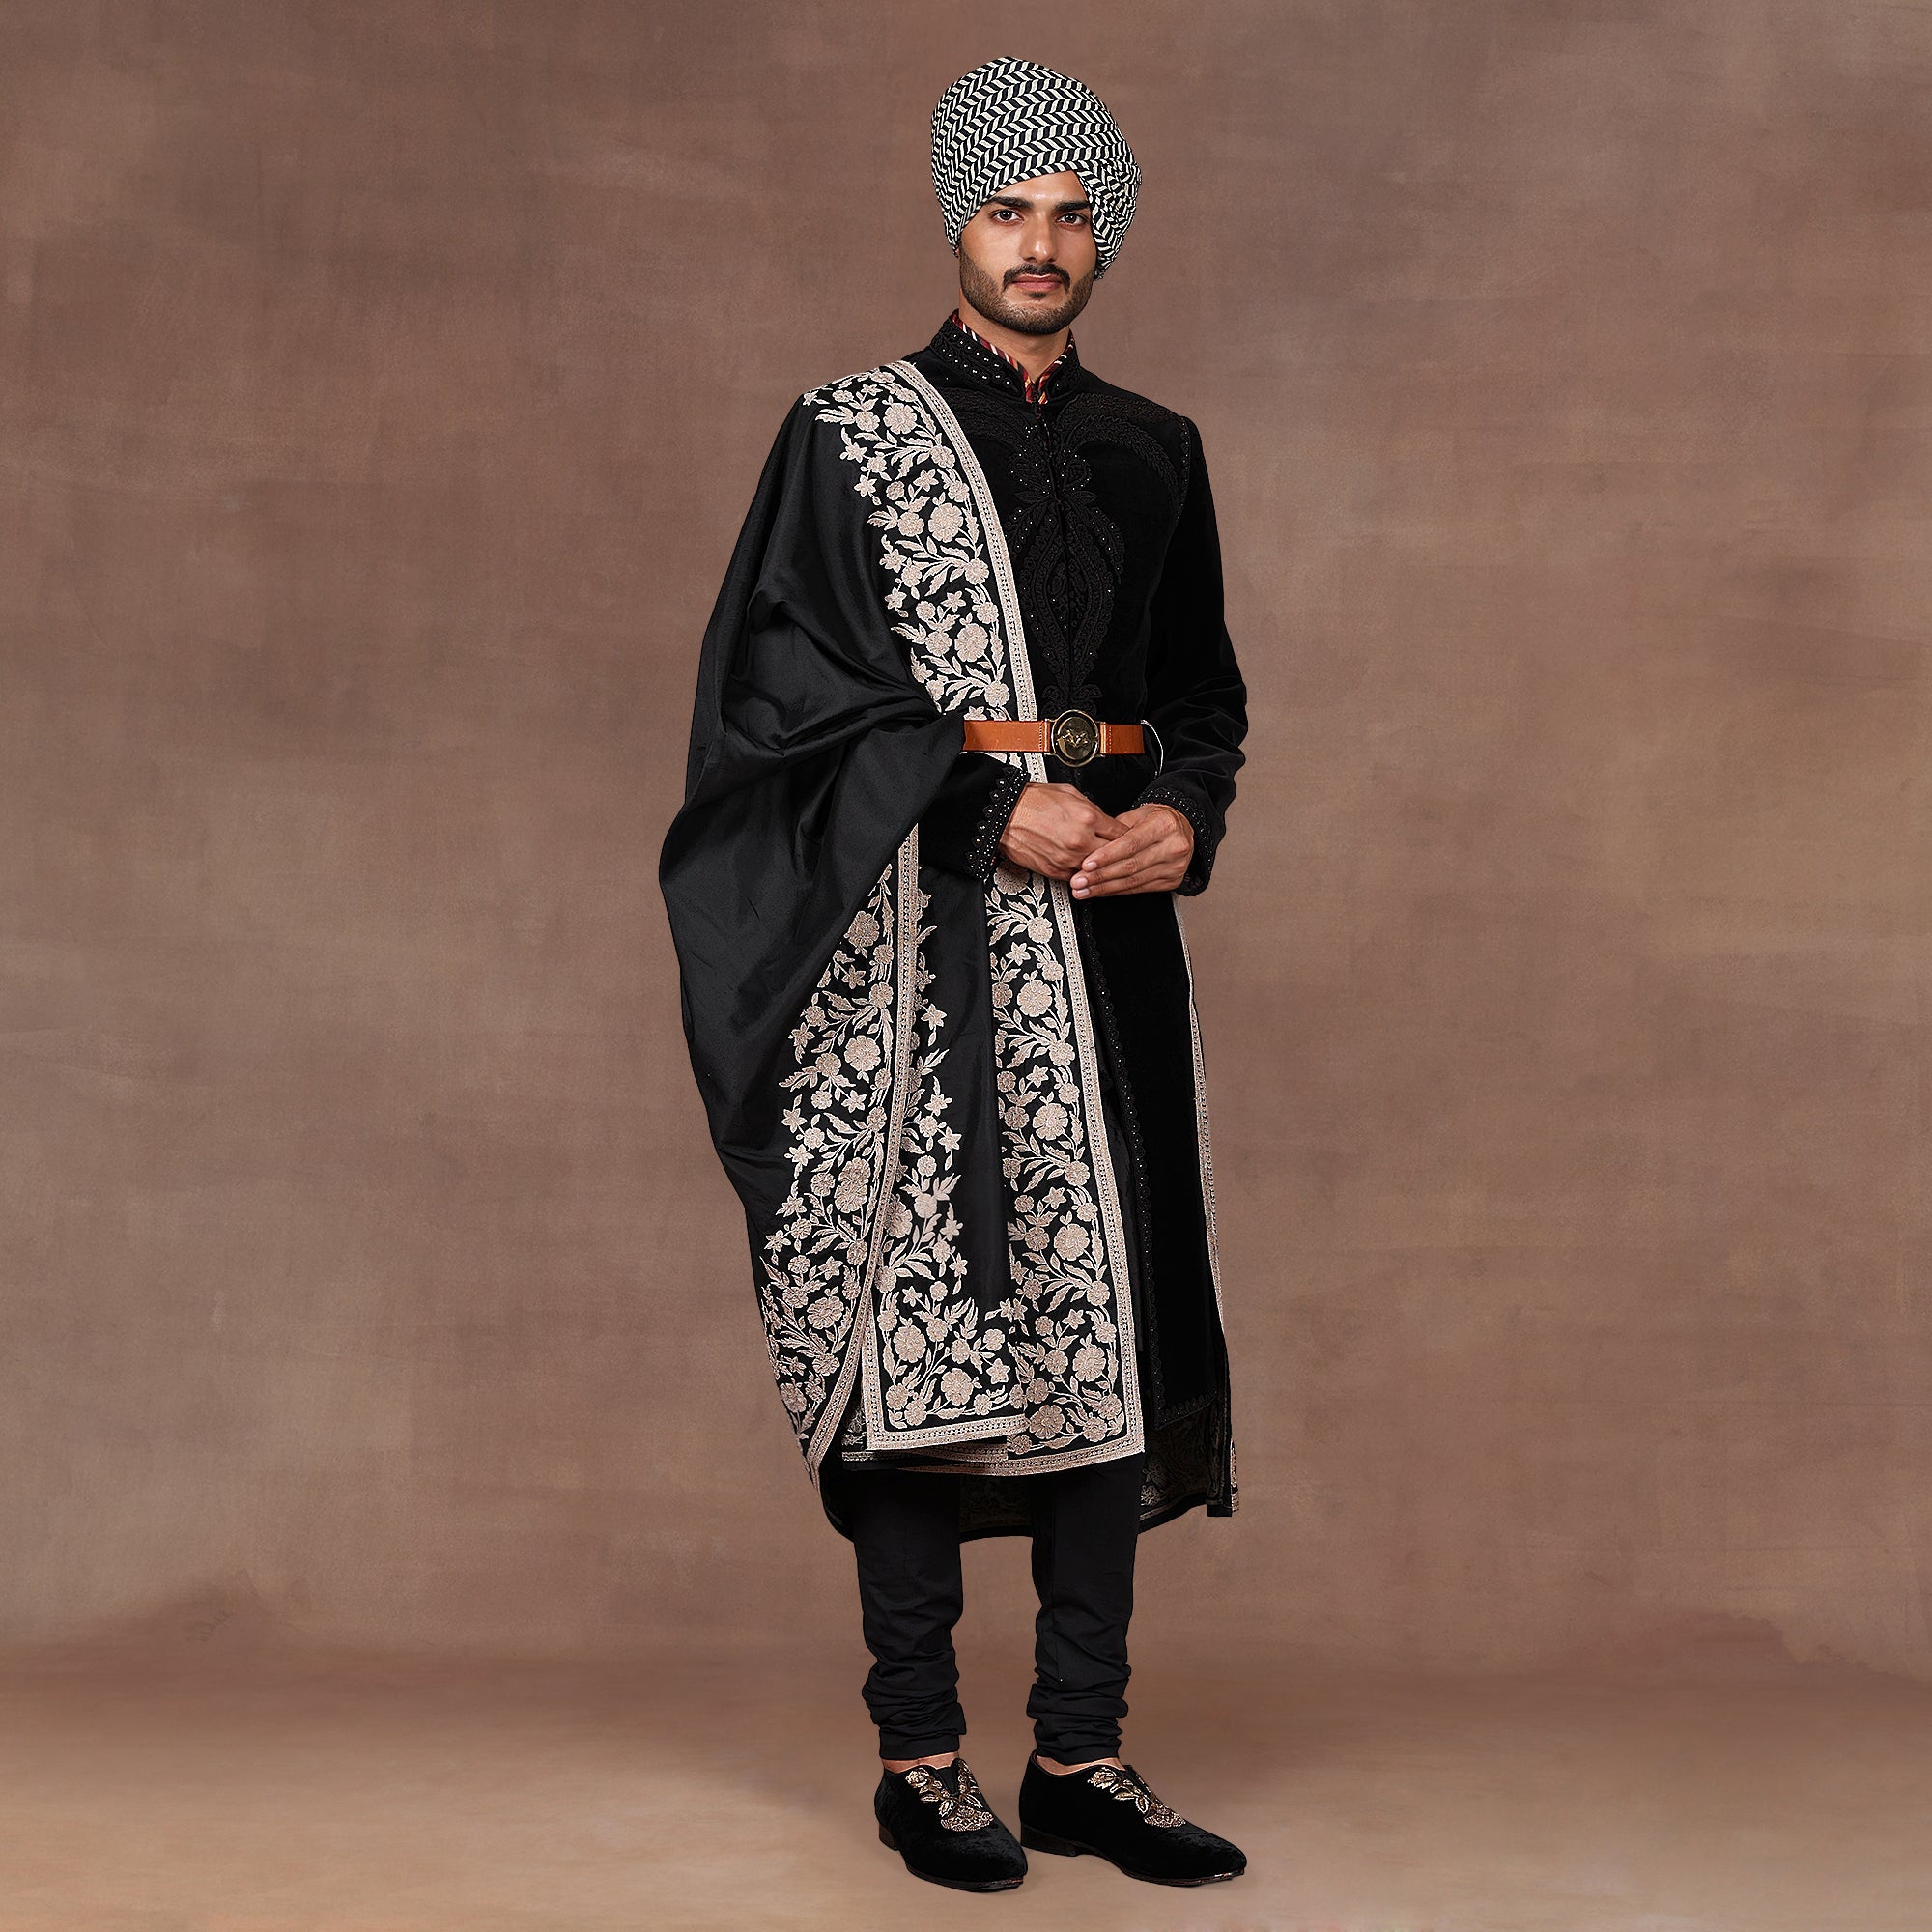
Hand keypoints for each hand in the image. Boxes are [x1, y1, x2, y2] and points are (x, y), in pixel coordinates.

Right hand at [997, 782, 1127, 879]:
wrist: (1005, 814)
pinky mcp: (1055, 870)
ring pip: (1098, 869)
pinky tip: (1084, 867)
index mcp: (1087, 818)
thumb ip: (1091, 808)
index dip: (1127, 835)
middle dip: (1118, 853)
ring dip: (1101, 866)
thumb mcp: (1069, 793)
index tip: (1127, 838)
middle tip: (1120, 852)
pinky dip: (1083, 873)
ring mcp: (1068, 858)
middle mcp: (1080, 840)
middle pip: (1114, 854)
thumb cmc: (1032, 801)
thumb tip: (1103, 819)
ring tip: (1102, 862)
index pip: (1122, 833)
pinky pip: (1078, 876)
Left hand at [1069, 802, 1193, 897]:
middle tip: (1078, 881)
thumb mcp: (1138, 814)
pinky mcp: (1171, 881)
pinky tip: (1101, 891)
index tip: (1086, 864)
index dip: (1107, 856)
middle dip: (1101, 876)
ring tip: (1084, 890)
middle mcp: (1173, 847)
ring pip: (1134, 881)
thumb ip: (1116, 830)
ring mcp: (1174, 867)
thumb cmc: (1157, 819)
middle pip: (1131, 866)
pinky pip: (1139, 888)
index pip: (1131, 844)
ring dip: (1105, 888)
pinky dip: (1117, 891)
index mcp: (1164, 825)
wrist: (1183, 828)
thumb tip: (1091, 845)